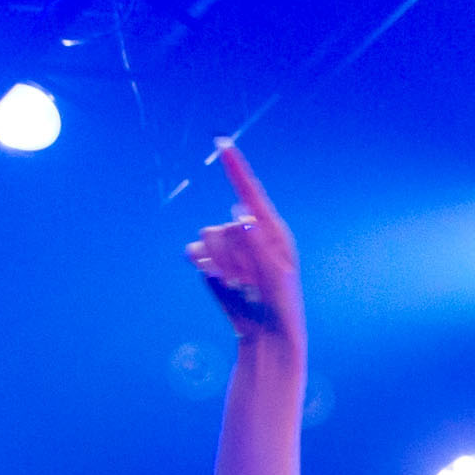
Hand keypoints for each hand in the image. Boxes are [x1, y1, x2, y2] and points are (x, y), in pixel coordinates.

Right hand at [189, 141, 304, 347]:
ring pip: (206, 238)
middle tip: (250, 280)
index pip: (250, 192)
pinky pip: (194, 251)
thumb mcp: (276, 275)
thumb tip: (239, 212)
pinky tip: (220, 280)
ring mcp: (229, 246)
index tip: (222, 142)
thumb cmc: (280, 304)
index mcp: (273, 230)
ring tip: (240, 283)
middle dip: (231, 256)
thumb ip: (258, 244)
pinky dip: (203, 266)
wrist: (266, 332)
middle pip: (222, 226)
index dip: (235, 167)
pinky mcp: (211, 259)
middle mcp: (249, 232)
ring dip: (220, 263)